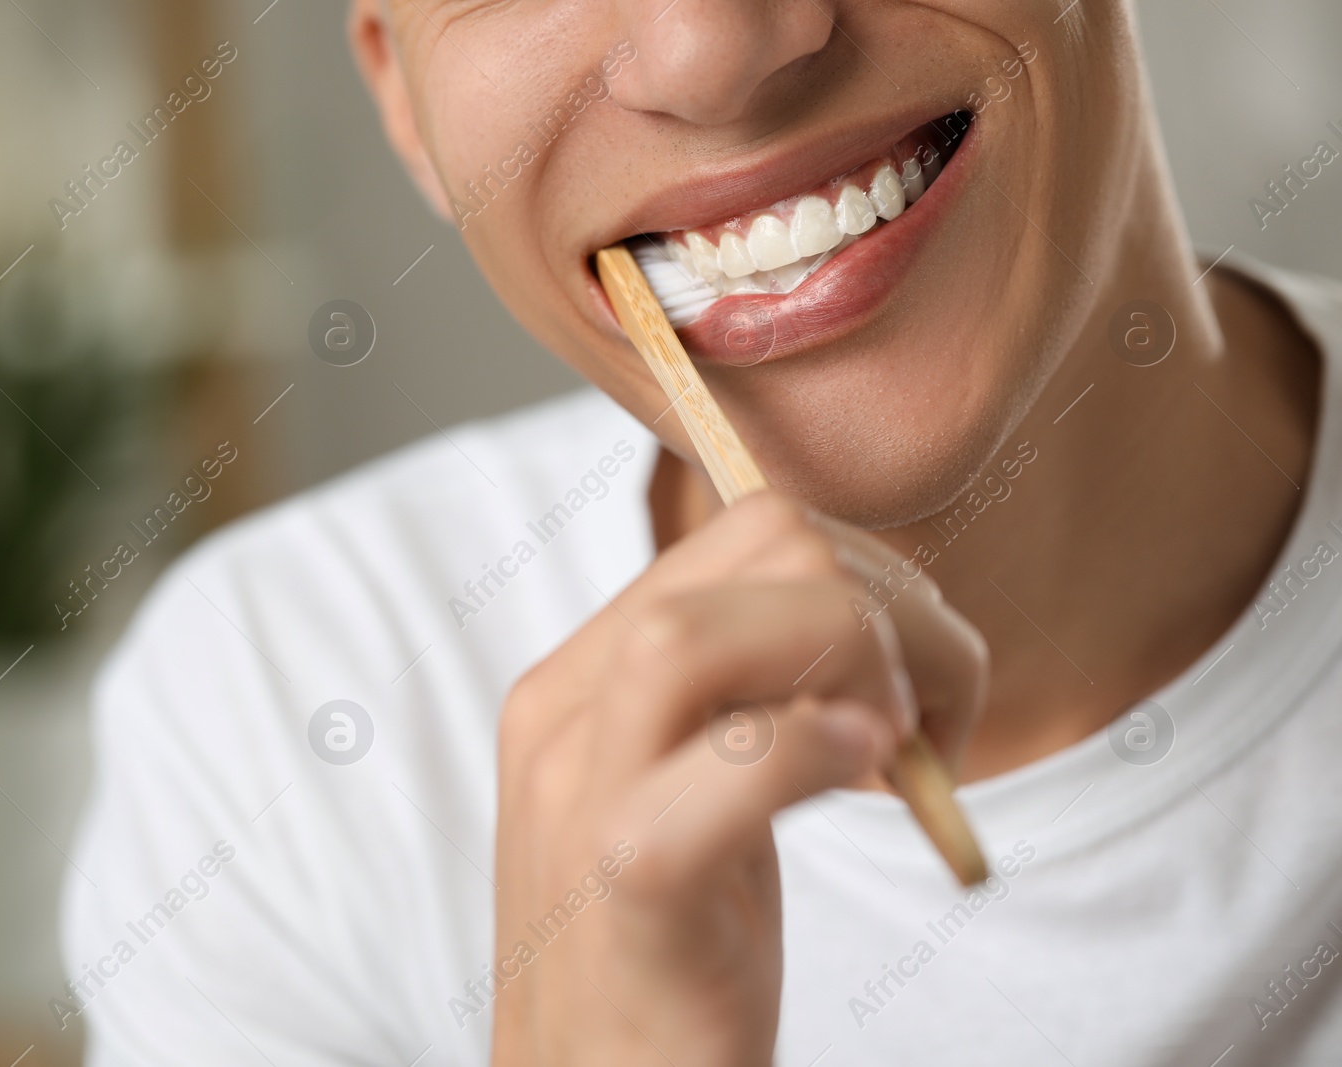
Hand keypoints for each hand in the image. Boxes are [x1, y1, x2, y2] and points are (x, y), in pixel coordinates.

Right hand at [489, 490, 986, 1065]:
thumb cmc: (671, 955)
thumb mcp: (688, 794)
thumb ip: (740, 697)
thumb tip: (870, 608)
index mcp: (579, 677)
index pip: (750, 528)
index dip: (871, 576)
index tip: (915, 679)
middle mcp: (562, 713)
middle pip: (761, 548)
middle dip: (897, 611)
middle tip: (937, 725)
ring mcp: (580, 793)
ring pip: (705, 634)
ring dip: (863, 665)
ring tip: (902, 758)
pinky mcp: (628, 883)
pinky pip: (732, 762)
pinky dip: (817, 751)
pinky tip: (871, 779)